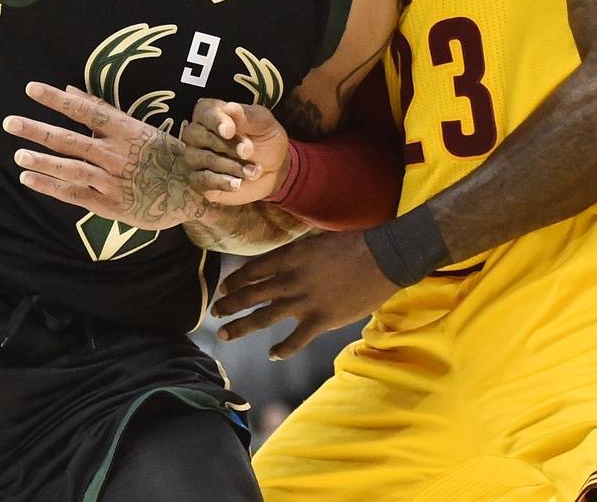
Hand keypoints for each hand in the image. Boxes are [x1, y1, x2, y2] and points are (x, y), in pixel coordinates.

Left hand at [4, 82, 208, 230]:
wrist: (191, 193)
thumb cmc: (164, 155)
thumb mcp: (139, 128)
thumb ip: (103, 111)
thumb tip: (73, 90)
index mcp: (125, 130)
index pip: (85, 110)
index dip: (57, 99)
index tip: (31, 89)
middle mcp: (116, 154)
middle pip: (71, 140)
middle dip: (38, 130)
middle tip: (10, 122)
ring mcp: (112, 180)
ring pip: (71, 168)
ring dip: (42, 161)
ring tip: (18, 153)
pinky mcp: (109, 204)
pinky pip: (74, 194)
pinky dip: (50, 186)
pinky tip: (28, 178)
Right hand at [181, 99, 290, 204]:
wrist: (274, 170)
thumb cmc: (265, 139)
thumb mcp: (264, 124)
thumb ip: (247, 116)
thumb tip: (230, 107)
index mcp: (211, 112)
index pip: (204, 112)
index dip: (216, 121)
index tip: (230, 130)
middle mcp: (197, 133)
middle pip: (195, 135)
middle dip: (224, 145)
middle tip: (248, 151)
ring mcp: (195, 157)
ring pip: (197, 158)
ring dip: (227, 165)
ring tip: (253, 171)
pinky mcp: (198, 180)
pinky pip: (200, 180)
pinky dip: (220, 182)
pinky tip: (237, 184)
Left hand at [211, 229, 396, 359]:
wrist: (381, 260)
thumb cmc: (353, 244)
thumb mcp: (316, 241)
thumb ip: (297, 254)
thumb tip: (284, 261)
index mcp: (288, 258)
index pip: (252, 271)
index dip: (235, 281)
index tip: (225, 287)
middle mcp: (289, 281)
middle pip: (250, 294)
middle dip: (229, 304)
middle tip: (215, 312)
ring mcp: (303, 303)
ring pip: (262, 317)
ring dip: (240, 326)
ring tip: (224, 333)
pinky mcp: (320, 321)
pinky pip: (294, 340)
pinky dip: (281, 349)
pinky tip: (272, 354)